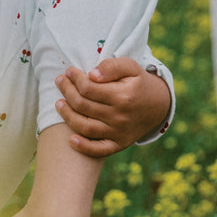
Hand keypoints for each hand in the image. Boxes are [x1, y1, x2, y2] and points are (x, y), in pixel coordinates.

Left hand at [55, 58, 171, 157]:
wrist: (159, 105)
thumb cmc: (139, 83)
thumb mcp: (131, 67)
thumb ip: (111, 66)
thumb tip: (91, 75)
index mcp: (123, 96)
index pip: (88, 88)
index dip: (75, 78)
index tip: (69, 71)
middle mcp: (120, 117)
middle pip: (83, 105)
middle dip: (67, 91)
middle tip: (60, 82)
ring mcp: (119, 132)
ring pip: (85, 127)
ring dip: (67, 115)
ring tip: (58, 103)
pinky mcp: (119, 144)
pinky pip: (99, 150)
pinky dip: (83, 147)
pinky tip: (70, 139)